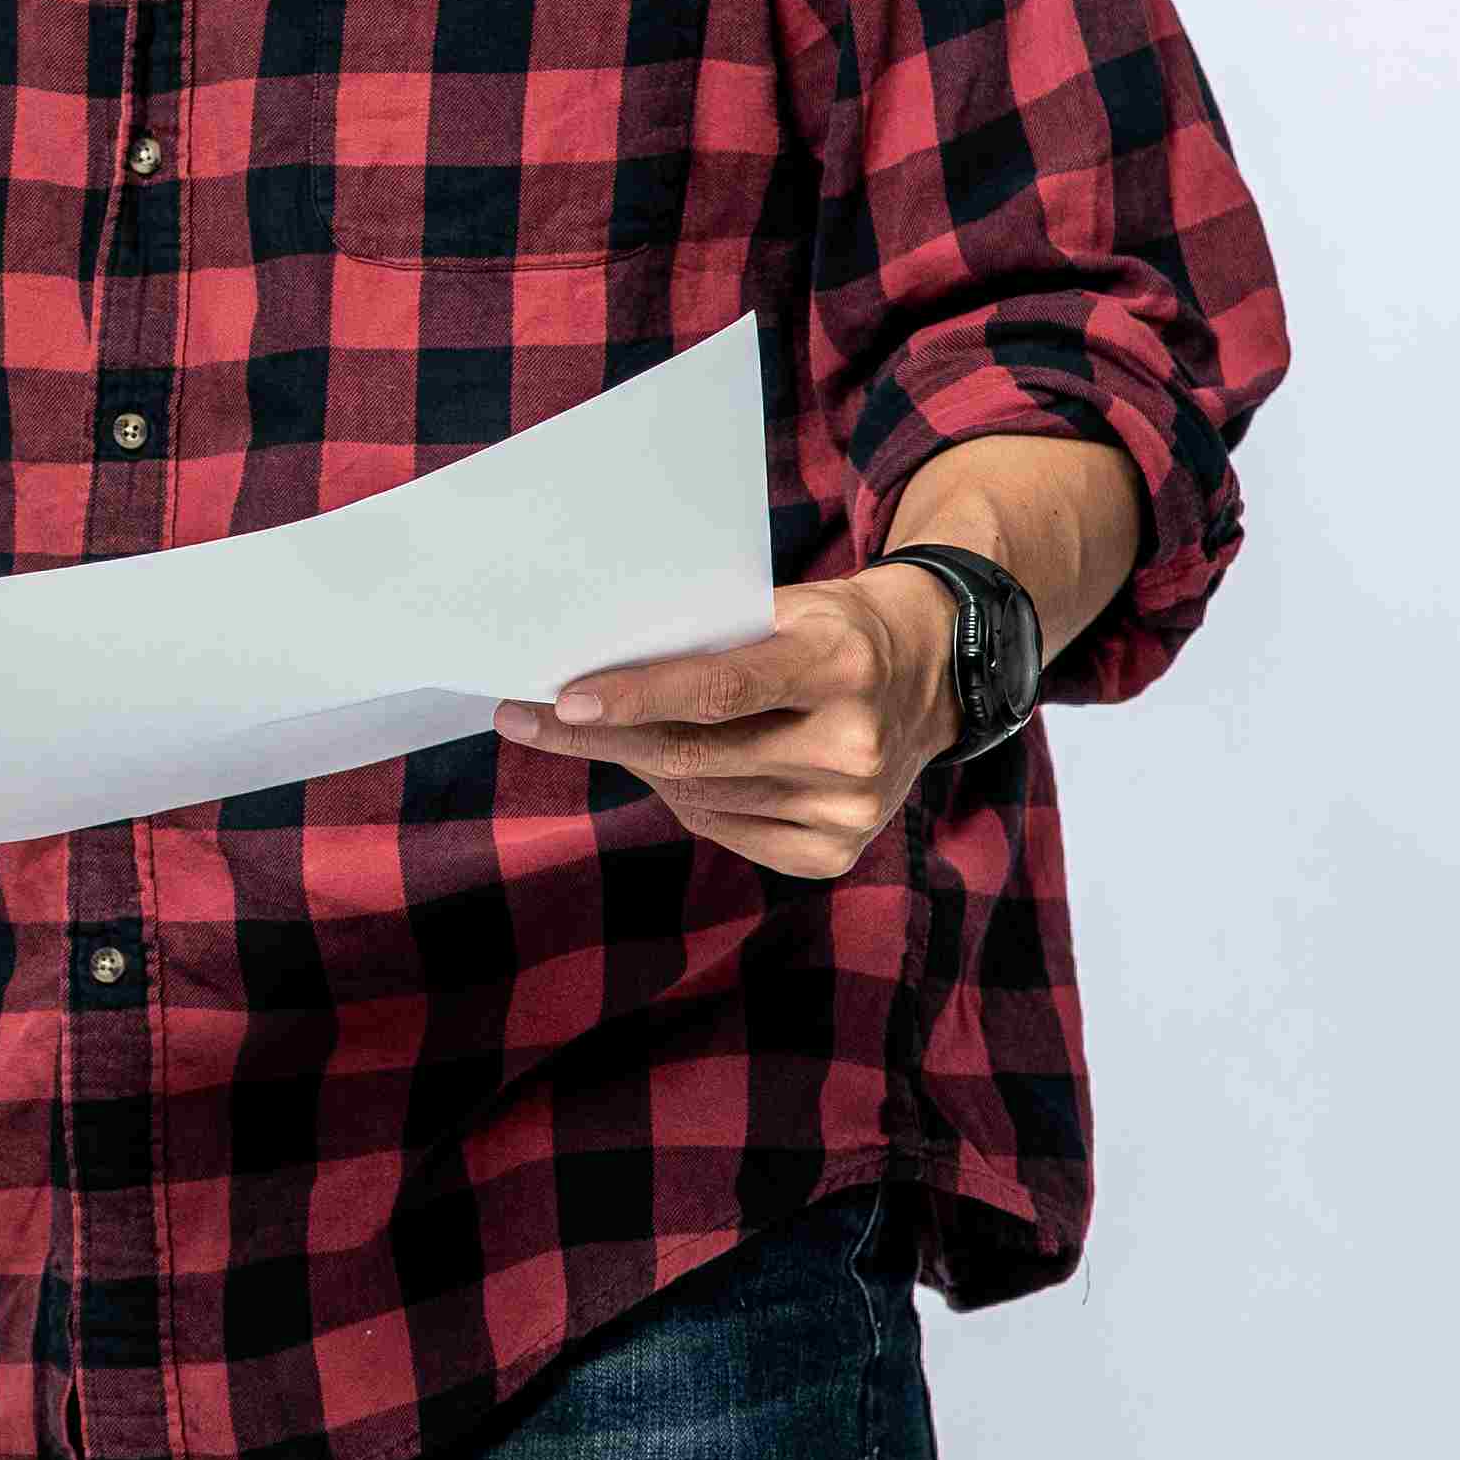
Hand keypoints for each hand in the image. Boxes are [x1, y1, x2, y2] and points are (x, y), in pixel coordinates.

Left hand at [499, 571, 957, 881]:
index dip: (637, 696)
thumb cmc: (836, 629)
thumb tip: (596, 670)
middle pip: (696, 753)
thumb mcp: (790, 607)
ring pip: (700, 796)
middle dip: (599, 738)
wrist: (936, 673)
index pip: (722, 688)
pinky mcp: (837, 852)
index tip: (562, 699)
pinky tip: (667, 768)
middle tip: (524, 720)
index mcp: (841, 666)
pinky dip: (683, 797)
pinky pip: (725, 829)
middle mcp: (853, 745)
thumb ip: (713, 638)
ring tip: (597, 731)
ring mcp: (850, 809)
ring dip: (636, 764)